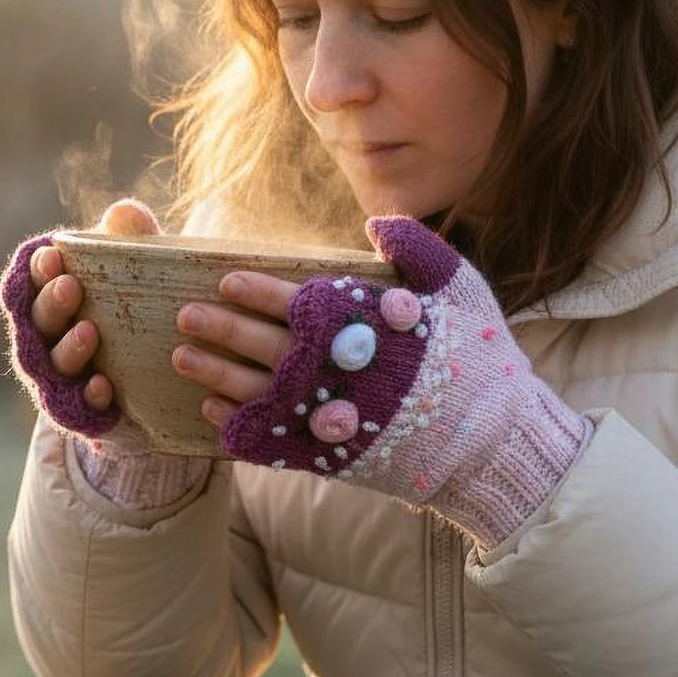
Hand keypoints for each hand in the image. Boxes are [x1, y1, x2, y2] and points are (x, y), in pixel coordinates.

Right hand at [0, 199, 160, 438]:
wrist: (153, 377)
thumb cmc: (134, 311)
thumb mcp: (135, 275)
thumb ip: (130, 243)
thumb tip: (127, 213)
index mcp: (51, 300)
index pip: (32, 282)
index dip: (37, 269)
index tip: (54, 255)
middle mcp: (45, 339)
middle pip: (38, 320)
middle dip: (51, 302)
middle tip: (71, 285)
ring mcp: (58, 376)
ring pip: (54, 363)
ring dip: (69, 347)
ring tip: (90, 332)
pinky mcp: (78, 409)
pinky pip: (78, 404)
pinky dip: (89, 394)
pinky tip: (103, 385)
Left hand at [217, 216, 588, 547]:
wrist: (495, 442)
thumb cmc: (481, 359)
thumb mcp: (460, 291)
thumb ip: (419, 252)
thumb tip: (378, 221)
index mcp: (366, 328)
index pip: (297, 302)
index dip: (257, 290)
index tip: (225, 279)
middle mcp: (342, 370)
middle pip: (266, 345)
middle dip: (222, 328)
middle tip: (186, 316)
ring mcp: (335, 415)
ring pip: (259, 392)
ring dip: (216, 374)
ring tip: (183, 358)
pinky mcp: (335, 455)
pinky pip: (273, 441)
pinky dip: (241, 427)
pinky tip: (214, 413)